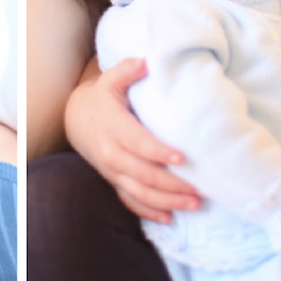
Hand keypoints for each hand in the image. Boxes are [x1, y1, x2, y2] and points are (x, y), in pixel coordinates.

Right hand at [64, 57, 199, 222]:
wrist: (79, 120)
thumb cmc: (103, 98)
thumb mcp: (110, 80)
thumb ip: (127, 70)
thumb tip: (147, 61)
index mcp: (112, 126)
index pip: (137, 142)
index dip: (158, 151)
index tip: (182, 158)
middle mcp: (111, 153)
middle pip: (142, 173)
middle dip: (172, 184)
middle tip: (200, 188)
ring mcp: (112, 171)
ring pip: (140, 192)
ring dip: (167, 201)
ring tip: (195, 204)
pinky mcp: (115, 182)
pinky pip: (131, 202)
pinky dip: (150, 212)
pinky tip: (170, 218)